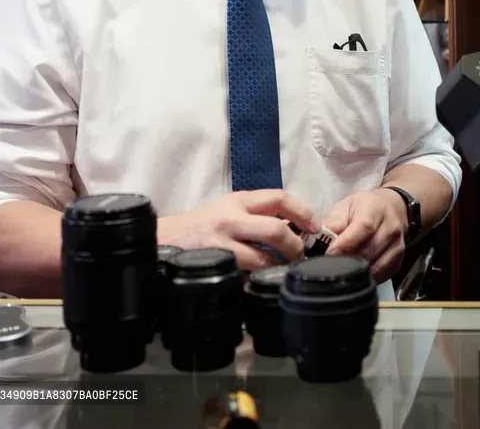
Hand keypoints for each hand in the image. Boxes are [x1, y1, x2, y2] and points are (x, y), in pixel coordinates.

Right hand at [157, 189, 318, 272]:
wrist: (164, 238)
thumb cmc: (203, 224)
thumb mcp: (230, 208)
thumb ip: (258, 213)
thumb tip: (296, 225)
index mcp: (240, 201)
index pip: (280, 198)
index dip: (304, 211)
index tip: (315, 227)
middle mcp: (231, 219)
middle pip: (276, 230)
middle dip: (295, 246)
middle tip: (299, 255)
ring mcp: (221, 243)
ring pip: (263, 259)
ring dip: (278, 267)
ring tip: (281, 270)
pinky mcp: (214, 265)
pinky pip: (244, 276)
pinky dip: (257, 279)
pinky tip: (259, 280)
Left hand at [323, 189, 407, 283]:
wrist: (393, 208)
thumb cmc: (364, 208)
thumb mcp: (346, 205)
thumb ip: (334, 221)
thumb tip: (322, 237)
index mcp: (375, 211)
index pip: (362, 229)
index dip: (344, 245)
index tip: (327, 255)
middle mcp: (390, 229)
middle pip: (367, 252)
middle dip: (346, 262)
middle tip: (329, 266)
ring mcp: (398, 246)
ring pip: (374, 267)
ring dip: (356, 272)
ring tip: (342, 270)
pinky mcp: (399, 261)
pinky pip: (381, 275)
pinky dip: (367, 277)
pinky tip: (357, 273)